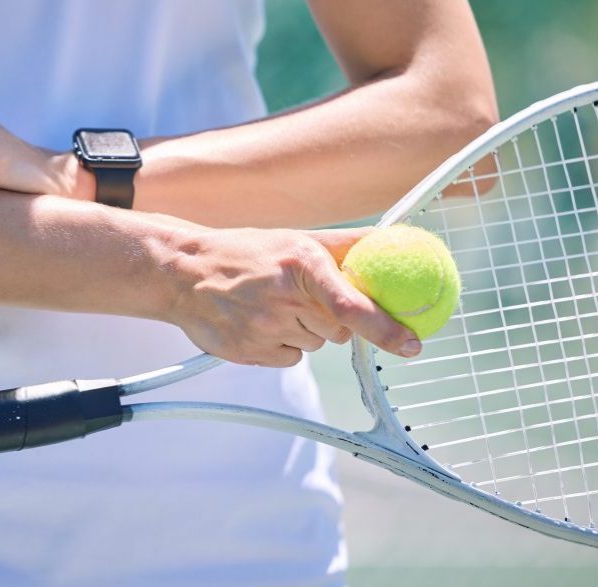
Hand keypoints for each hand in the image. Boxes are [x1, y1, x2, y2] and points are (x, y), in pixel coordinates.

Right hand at [166, 226, 420, 366]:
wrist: (185, 273)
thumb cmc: (245, 253)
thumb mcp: (294, 239)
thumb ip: (344, 245)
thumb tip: (391, 238)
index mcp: (301, 264)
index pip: (352, 306)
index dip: (387, 328)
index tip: (413, 344)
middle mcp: (284, 298)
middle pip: (338, 330)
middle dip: (331, 318)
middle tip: (303, 297)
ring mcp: (265, 329)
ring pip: (315, 345)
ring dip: (305, 330)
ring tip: (273, 306)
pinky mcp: (250, 353)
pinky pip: (291, 359)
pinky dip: (283, 345)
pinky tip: (261, 323)